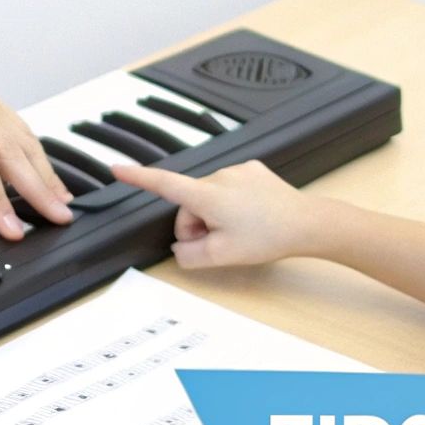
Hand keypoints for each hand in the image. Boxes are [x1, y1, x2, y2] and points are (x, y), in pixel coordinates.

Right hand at [110, 160, 324, 268]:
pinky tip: (251, 217)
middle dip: (196, 225)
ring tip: (241, 232)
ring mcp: (237, 171)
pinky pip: (230, 189)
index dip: (137, 177)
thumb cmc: (268, 237)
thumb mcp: (222, 256)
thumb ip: (189, 255)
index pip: (163, 184)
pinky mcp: (253, 171)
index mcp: (207, 195)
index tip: (116, 168)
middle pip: (189, 204)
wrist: (308, 223)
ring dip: (215, 216)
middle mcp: (219, 176)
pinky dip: (233, 205)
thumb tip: (180, 248)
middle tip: (218, 244)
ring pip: (209, 198)